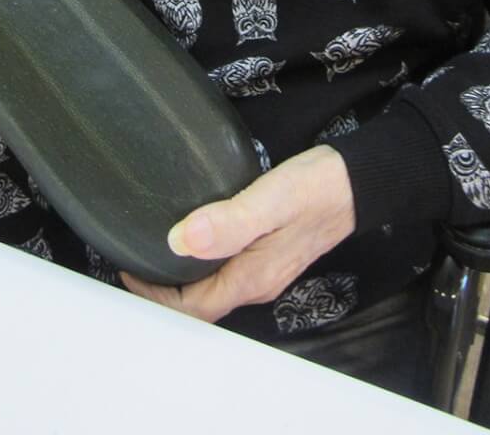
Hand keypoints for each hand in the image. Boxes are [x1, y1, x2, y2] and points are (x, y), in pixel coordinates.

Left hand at [121, 145, 355, 322]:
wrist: (359, 181)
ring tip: (155, 252)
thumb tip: (179, 240)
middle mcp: (258, 281)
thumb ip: (227, 222)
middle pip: (202, 303)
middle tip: (136, 263)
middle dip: (165, 292)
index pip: (193, 307)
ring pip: (215, 287)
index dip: (157, 297)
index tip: (130, 270)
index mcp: (252, 277)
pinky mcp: (272, 251)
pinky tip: (195, 237)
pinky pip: (228, 269)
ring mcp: (267, 268)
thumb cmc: (317, 188)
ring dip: (183, 278)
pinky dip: (203, 262)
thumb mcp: (269, 200)